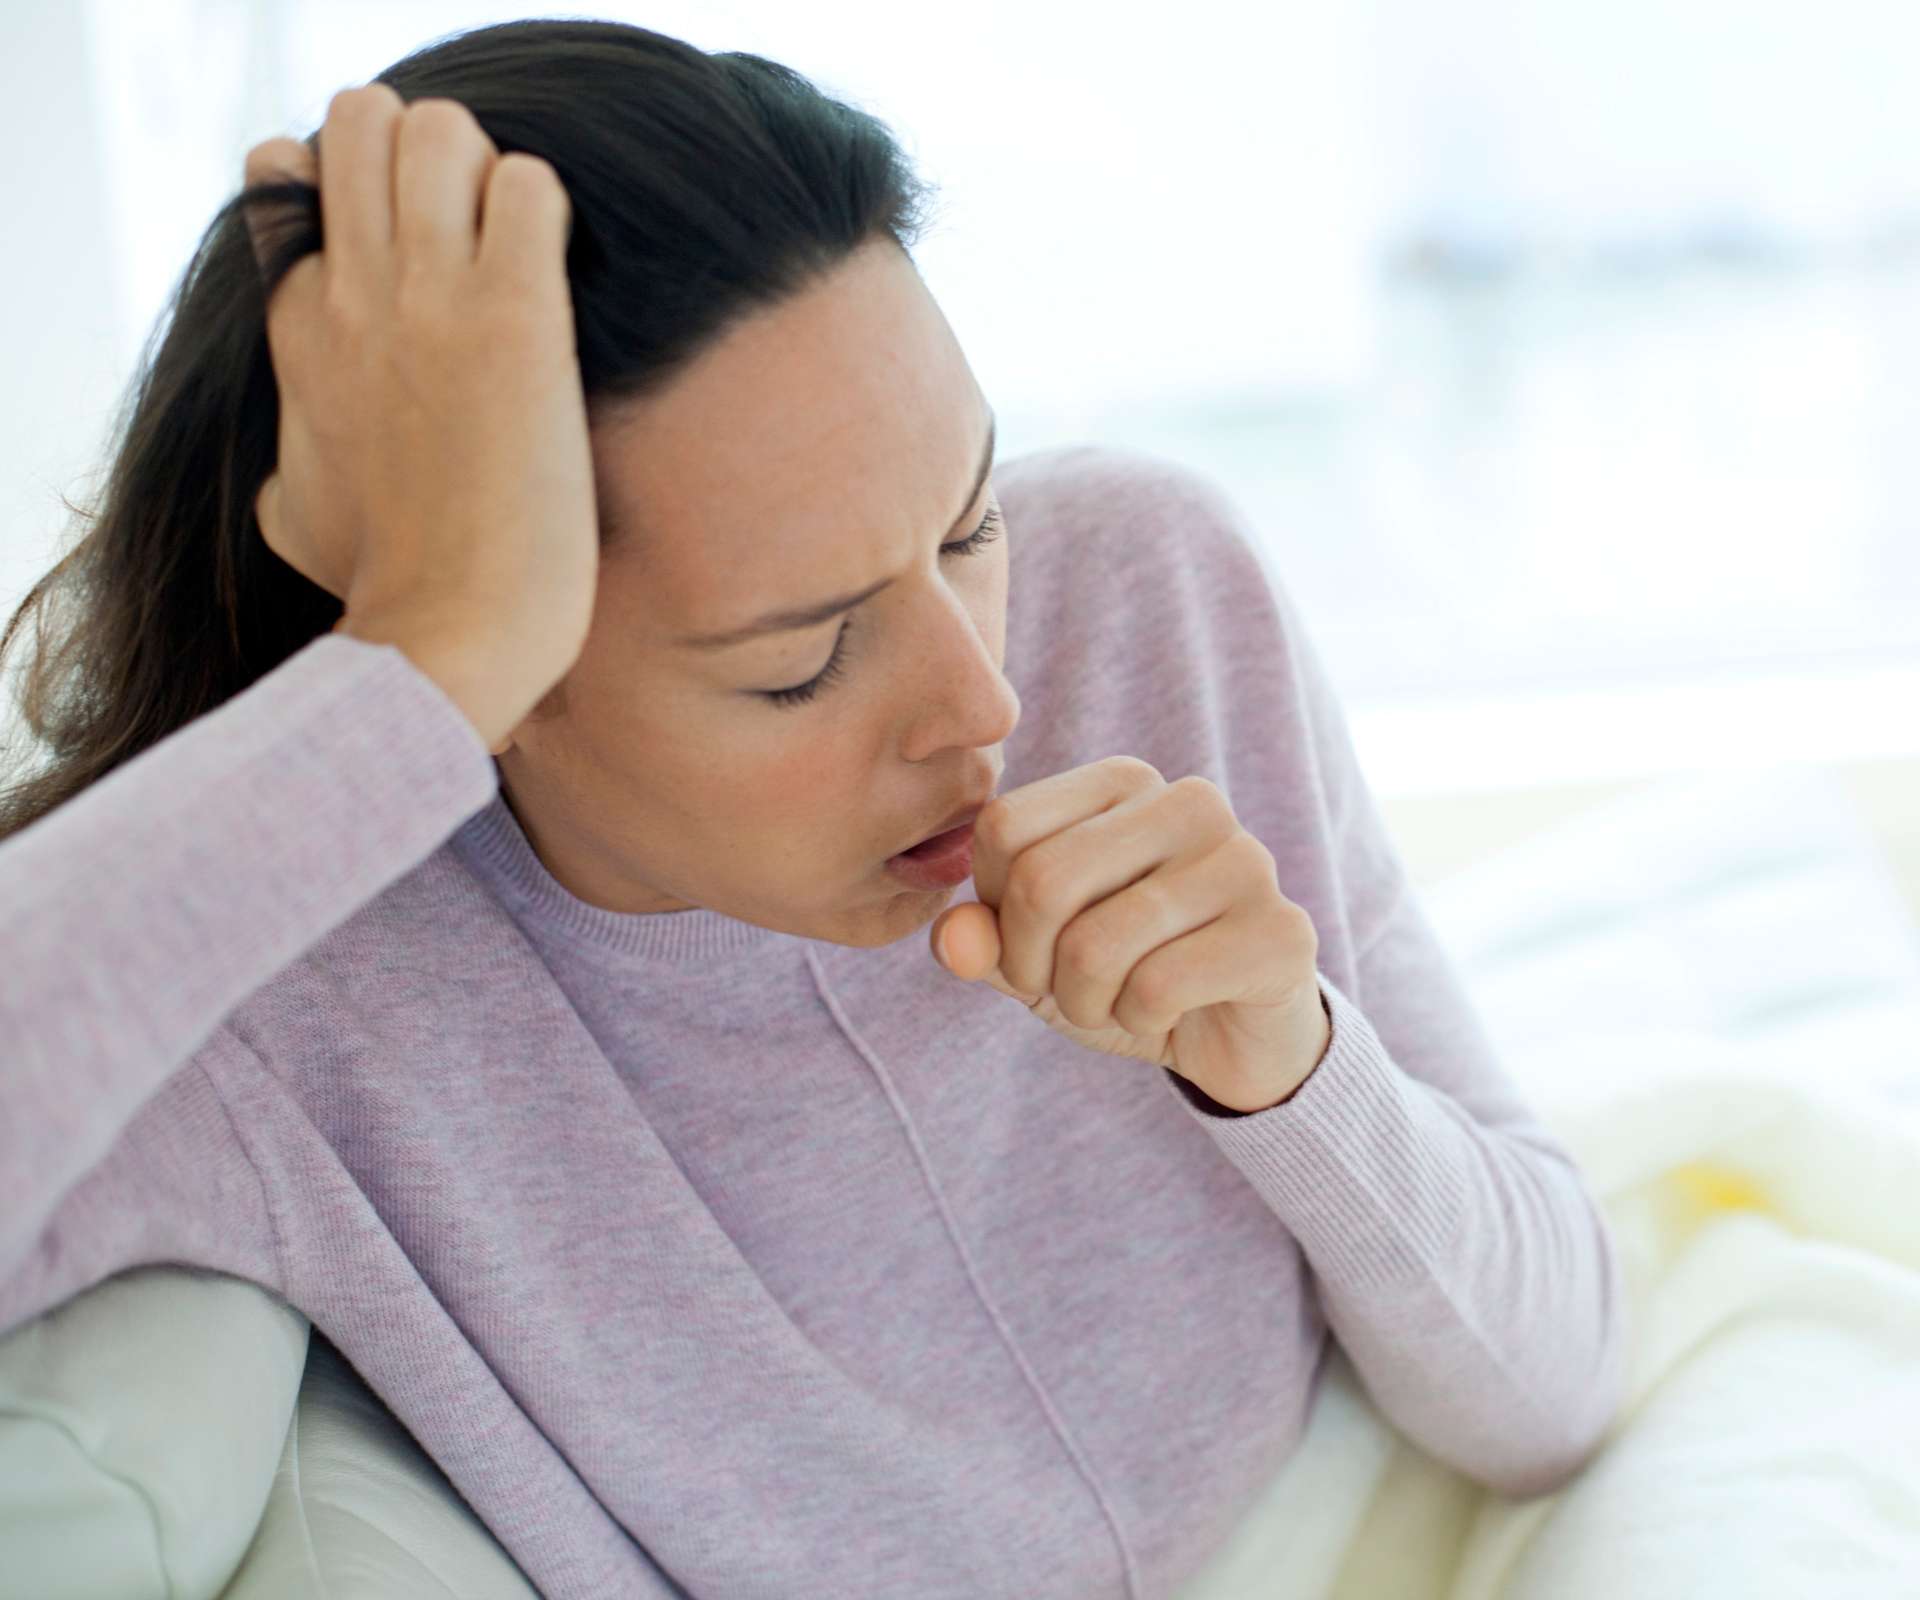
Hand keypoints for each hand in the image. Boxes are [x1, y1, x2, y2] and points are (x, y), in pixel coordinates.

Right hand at [239, 84, 598, 752]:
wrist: (446, 636)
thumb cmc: (385, 591)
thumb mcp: (295, 516)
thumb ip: (286, 463)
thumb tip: (282, 475)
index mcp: (296, 328)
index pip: (289, 177)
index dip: (355, 194)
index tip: (408, 250)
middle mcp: (351, 294)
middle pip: (362, 121)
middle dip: (423, 150)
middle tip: (473, 228)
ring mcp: (430, 299)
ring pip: (439, 131)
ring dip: (486, 168)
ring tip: (517, 249)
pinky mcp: (515, 319)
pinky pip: (529, 188)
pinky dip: (549, 206)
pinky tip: (558, 273)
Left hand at [929, 757, 1332, 1113]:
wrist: (1237, 1034)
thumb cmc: (1127, 974)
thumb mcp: (1035, 958)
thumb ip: (983, 939)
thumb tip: (952, 939)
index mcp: (1124, 782)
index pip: (1004, 827)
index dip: (996, 908)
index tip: (1033, 944)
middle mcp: (1190, 802)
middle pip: (1043, 882)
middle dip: (1033, 966)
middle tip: (1069, 990)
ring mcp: (1244, 861)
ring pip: (1096, 945)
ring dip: (1087, 1003)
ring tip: (1120, 1002)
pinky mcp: (1280, 931)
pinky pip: (1158, 987)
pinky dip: (1141, 1019)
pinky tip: (1171, 1012)